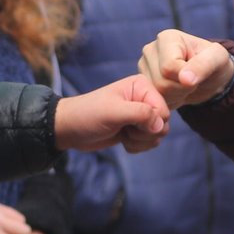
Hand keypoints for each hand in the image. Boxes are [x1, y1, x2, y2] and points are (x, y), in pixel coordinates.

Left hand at [54, 74, 168, 152]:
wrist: (70, 129)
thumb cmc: (88, 114)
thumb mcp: (114, 112)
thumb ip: (141, 114)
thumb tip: (162, 125)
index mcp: (142, 86)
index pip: (164, 111)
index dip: (151, 123)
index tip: (131, 123)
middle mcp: (144, 99)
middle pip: (163, 125)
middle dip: (144, 133)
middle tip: (125, 128)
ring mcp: (140, 115)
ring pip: (157, 136)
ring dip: (139, 141)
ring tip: (122, 132)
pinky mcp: (135, 129)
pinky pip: (148, 143)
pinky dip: (135, 146)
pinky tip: (121, 139)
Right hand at [138, 29, 233, 108]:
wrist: (208, 77)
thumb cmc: (214, 63)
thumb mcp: (217, 60)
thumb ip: (203, 66)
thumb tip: (185, 79)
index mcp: (167, 38)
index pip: (168, 67)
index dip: (185, 78)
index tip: (198, 74)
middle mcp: (150, 50)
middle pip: (161, 81)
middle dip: (182, 88)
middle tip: (193, 81)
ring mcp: (144, 66)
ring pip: (156, 92)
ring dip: (177, 95)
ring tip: (186, 85)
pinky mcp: (143, 82)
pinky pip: (153, 100)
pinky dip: (169, 101)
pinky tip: (177, 91)